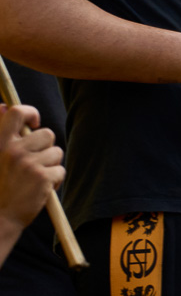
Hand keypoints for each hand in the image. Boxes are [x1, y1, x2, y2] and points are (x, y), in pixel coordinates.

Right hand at [0, 105, 62, 231]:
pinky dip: (54, 181)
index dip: (30, 113)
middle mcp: (12, 150)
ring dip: (50, 165)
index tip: (33, 124)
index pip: (16, 112)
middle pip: (47, 134)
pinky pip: (60, 170)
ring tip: (33, 179)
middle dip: (45, 148)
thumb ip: (0, 134)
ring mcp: (28, 163)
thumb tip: (2, 106)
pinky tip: (39, 190)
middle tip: (31, 166)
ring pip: (56, 152)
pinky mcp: (42, 176)